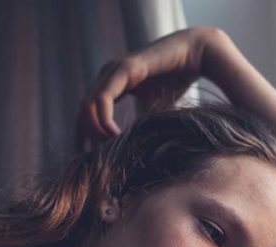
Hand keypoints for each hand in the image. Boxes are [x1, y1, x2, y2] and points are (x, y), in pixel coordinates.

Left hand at [75, 27, 218, 147]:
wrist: (194, 56)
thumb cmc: (176, 83)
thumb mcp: (153, 114)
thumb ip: (139, 130)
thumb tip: (131, 158)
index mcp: (110, 85)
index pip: (86, 113)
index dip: (84, 137)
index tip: (89, 160)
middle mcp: (106, 76)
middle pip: (82, 112)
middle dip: (86, 138)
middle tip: (99, 162)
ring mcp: (112, 71)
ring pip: (87, 106)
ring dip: (95, 132)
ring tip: (111, 150)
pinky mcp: (123, 69)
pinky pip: (102, 99)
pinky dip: (104, 121)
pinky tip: (117, 136)